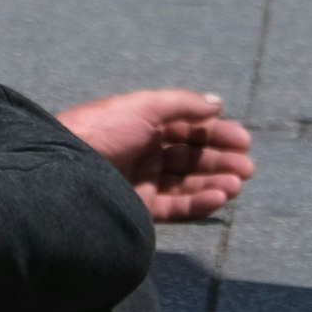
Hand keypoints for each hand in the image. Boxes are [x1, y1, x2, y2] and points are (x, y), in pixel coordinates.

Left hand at [56, 89, 253, 222]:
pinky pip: (176, 206)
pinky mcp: (139, 208)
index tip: (244, 141)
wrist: (63, 170)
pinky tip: (218, 196)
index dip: (217, 133)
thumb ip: (184, 104)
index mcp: (144, 124)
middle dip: (220, 160)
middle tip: (247, 167)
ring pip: (187, 183)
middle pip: (192, 156)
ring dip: (214, 182)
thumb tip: (217, 103)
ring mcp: (142, 181)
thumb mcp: (145, 106)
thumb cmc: (102, 130)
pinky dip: (199, 202)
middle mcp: (145, 151)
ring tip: (237, 183)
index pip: (189, 128)